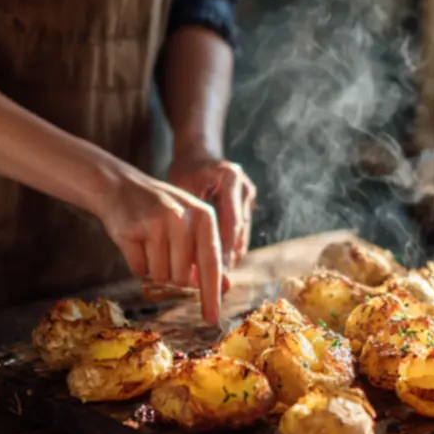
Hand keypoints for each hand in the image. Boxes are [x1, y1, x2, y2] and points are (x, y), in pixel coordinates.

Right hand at [93, 164, 224, 324]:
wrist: (121, 187)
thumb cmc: (163, 213)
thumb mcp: (191, 225)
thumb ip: (207, 255)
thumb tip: (225, 288)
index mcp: (204, 216)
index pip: (212, 264)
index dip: (211, 295)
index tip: (212, 319)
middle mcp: (182, 218)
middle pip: (182, 278)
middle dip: (172, 276)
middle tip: (164, 252)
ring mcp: (155, 223)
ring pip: (159, 276)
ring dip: (153, 270)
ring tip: (149, 244)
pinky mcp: (131, 230)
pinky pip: (138, 270)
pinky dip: (137, 265)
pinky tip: (136, 243)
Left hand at [168, 150, 255, 269]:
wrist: (199, 152)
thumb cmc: (186, 170)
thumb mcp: (183, 189)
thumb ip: (189, 220)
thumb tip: (189, 257)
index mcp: (231, 178)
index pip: (230, 221)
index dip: (223, 248)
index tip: (214, 271)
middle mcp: (245, 187)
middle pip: (240, 231)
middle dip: (228, 258)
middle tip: (218, 282)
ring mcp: (250, 196)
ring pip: (243, 235)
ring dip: (230, 257)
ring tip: (218, 279)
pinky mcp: (248, 205)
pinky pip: (241, 232)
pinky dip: (230, 249)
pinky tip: (219, 265)